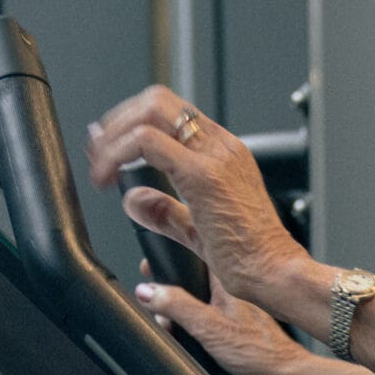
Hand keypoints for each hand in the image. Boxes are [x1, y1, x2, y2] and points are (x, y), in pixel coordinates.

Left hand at [88, 86, 306, 318]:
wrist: (277, 274)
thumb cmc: (252, 259)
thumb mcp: (200, 232)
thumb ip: (166, 213)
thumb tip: (134, 199)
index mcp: (225, 154)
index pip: (172, 113)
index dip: (132, 122)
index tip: (109, 147)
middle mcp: (221, 147)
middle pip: (158, 100)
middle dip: (118, 120)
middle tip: (98, 149)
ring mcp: (214, 156)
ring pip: (150, 111)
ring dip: (114, 134)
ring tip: (100, 166)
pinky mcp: (203, 175)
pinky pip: (146, 143)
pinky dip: (117, 155)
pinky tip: (109, 180)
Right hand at [135, 267, 323, 374]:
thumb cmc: (259, 352)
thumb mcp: (207, 326)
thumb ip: (176, 306)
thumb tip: (148, 290)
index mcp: (228, 283)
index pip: (194, 259)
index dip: (171, 261)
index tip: (150, 267)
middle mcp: (231, 296)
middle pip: (191, 284)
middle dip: (169, 293)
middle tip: (153, 301)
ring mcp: (233, 315)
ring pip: (197, 307)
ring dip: (179, 316)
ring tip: (167, 325)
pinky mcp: (234, 334)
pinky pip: (205, 326)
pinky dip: (192, 331)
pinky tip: (185, 341)